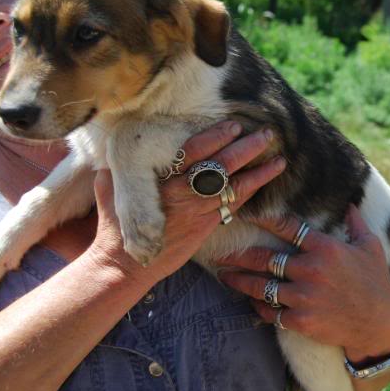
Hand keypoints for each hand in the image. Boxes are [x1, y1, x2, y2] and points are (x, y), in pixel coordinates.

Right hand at [89, 121, 285, 283]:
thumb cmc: (114, 224)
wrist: (124, 265)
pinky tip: (265, 184)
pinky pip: (234, 208)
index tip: (234, 126)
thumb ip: (119, 166)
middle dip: (247, 149)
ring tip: (279, 160)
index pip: (193, 152)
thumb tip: (115, 142)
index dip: (216, 138)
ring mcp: (197, 212)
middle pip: (222, 167)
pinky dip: (251, 195)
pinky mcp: (206, 228)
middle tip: (267, 134)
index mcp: (161, 179)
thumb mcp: (110, 188)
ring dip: (259, 174)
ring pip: (234, 189)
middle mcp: (183, 194)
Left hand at [216, 206, 389, 363]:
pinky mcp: (301, 320)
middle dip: (240, 255)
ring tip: (224, 277)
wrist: (379, 324)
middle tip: (221, 253)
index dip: (265, 219)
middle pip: (265, 258)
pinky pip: (270, 311)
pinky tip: (249, 301)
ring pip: (261, 286)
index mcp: (326, 248)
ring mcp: (304, 296)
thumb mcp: (371, 247)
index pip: (288, 227)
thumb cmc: (376, 282)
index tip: (246, 214)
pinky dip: (258, 306)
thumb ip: (356, 224)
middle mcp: (311, 270)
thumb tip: (350, 204)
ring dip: (240, 281)